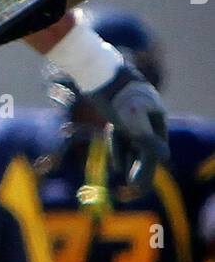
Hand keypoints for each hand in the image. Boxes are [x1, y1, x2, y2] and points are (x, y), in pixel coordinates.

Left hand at [86, 63, 168, 191]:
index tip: (140, 186)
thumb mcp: (133, 122)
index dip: (149, 167)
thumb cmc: (117, 98)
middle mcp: (148, 115)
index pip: (156, 148)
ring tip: (123, 175)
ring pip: (132, 141)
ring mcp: (132, 113)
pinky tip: (116, 163)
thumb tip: (165, 159)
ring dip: (128, 159)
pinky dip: (118, 147)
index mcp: (157, 116)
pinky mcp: (117, 112)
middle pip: (145, 146)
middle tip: (133, 189)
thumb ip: (147, 141)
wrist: (97, 72)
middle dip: (139, 167)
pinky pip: (122, 134)